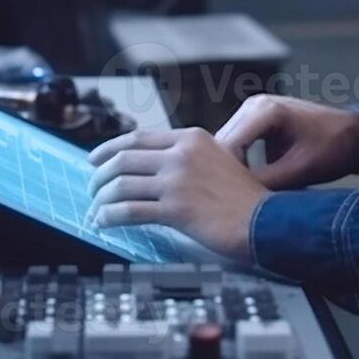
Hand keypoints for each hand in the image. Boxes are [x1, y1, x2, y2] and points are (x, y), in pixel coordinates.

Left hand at [87, 128, 267, 262]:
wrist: (266, 222)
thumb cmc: (245, 199)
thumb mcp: (219, 160)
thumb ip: (189, 158)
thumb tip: (154, 166)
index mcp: (191, 138)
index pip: (138, 137)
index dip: (109, 147)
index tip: (95, 157)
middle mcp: (182, 154)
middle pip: (123, 159)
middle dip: (100, 175)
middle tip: (92, 187)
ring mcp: (177, 180)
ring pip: (121, 184)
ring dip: (101, 198)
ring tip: (96, 208)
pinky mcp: (175, 208)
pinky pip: (129, 210)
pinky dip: (110, 216)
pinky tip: (105, 222)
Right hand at [215, 94, 358, 189]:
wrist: (354, 133)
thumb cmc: (334, 146)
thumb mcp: (301, 169)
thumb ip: (268, 182)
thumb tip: (238, 199)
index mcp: (266, 110)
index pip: (229, 145)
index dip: (224, 174)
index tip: (227, 199)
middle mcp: (254, 104)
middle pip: (222, 142)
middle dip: (223, 171)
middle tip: (228, 200)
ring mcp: (253, 109)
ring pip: (226, 143)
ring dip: (229, 167)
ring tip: (235, 193)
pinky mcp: (255, 118)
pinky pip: (237, 142)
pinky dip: (238, 162)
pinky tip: (244, 182)